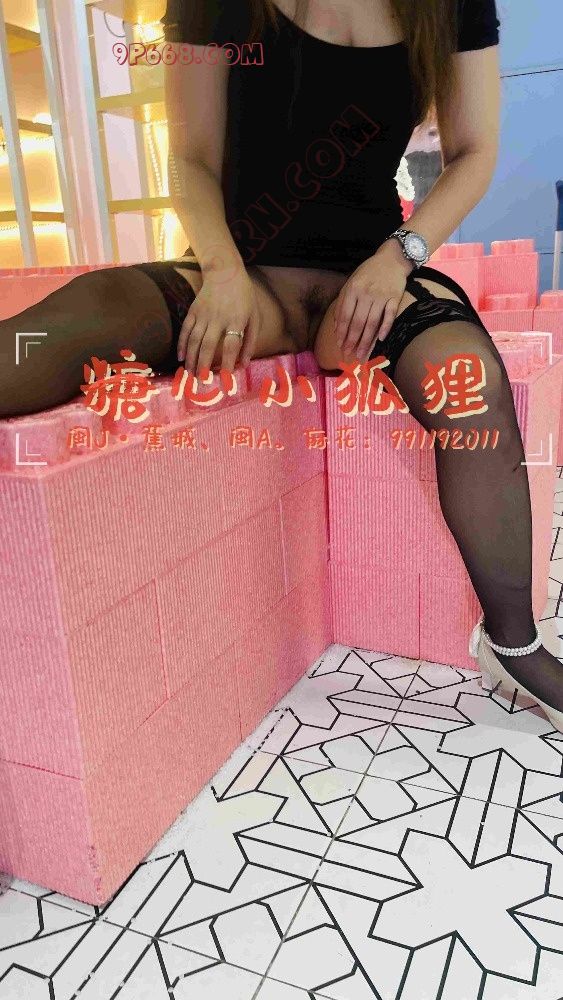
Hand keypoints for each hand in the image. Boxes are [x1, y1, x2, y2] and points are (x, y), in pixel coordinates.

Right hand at [177, 264, 259, 373]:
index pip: (231, 344)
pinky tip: (180, 358)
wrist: (225, 271)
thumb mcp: (254, 316)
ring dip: (191, 359)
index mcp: (236, 320)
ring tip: (189, 375)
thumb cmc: (244, 297)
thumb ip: (250, 340)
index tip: (226, 378)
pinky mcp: (193, 310)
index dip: (228, 362)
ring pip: (194, 340)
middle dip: (204, 365)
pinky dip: (181, 344)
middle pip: (208, 345)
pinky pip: (185, 330)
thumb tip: (244, 364)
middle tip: (201, 382)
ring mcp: (203, 314)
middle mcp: (218, 318)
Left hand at [333, 239, 412, 361]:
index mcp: (353, 289)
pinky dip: (385, 327)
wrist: (392, 259)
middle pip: (358, 322)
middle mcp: (366, 293)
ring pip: (372, 322)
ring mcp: (381, 296)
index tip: (339, 346)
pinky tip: (380, 340)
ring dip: (366, 340)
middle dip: (352, 340)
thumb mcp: (351, 282)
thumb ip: (342, 302)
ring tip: (361, 354)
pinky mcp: (395, 297)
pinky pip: (390, 315)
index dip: (341, 332)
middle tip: (348, 354)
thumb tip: (336, 325)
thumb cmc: (368, 272)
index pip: (345, 315)